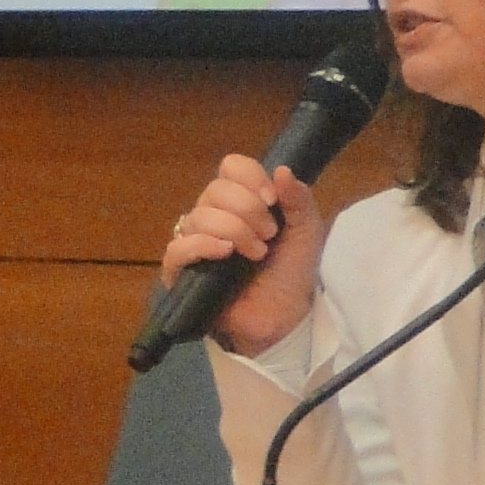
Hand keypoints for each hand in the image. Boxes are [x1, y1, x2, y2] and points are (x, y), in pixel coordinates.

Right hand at [164, 155, 320, 357]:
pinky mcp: (182, 271)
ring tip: (256, 253)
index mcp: (242, 201)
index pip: (231, 167)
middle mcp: (215, 215)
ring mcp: (195, 242)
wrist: (284, 316)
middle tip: (269, 235)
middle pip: (215, 189)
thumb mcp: (306, 232)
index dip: (250, 177)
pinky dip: (203, 245)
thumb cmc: (291, 272)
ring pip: (199, 215)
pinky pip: (178, 247)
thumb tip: (281, 169)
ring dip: (234, 230)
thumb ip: (299, 200)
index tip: (271, 199)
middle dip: (247, 209)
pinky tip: (225, 253)